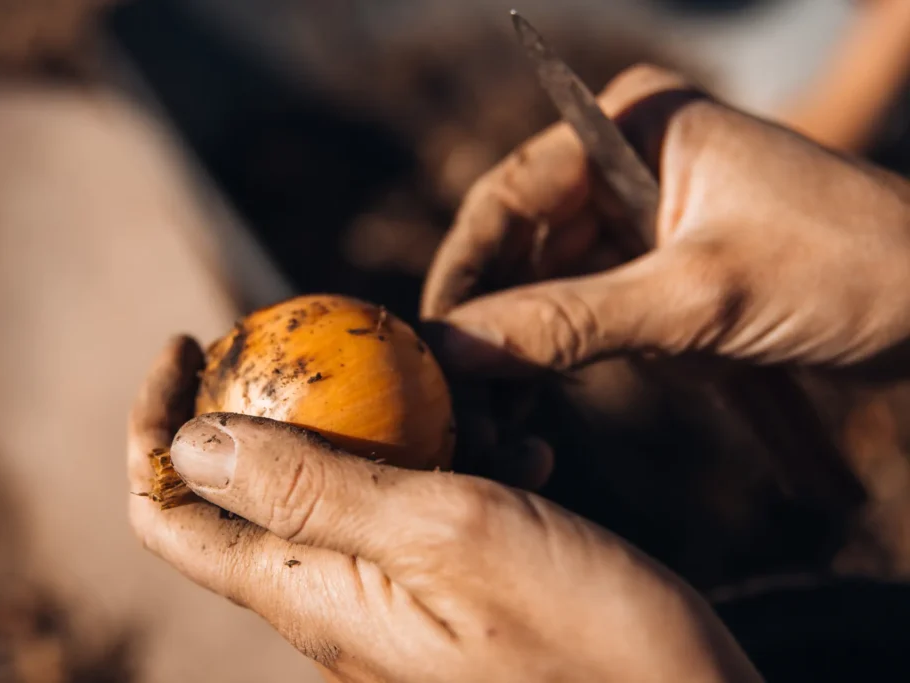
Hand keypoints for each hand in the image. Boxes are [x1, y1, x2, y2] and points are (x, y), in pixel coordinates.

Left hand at [129, 336, 761, 682]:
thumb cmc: (581, 637)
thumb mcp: (445, 535)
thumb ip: (312, 489)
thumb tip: (190, 440)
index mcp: (307, 594)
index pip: (169, 515)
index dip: (152, 425)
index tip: (190, 339)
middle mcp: (332, 604)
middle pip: (245, 491)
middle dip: (271, 402)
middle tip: (339, 339)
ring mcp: (390, 601)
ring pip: (341, 488)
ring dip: (381, 423)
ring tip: (462, 396)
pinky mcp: (447, 594)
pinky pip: (414, 508)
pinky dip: (447, 458)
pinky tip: (518, 443)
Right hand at [422, 65, 909, 377]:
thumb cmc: (850, 269)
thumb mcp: (698, 299)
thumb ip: (569, 323)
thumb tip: (455, 348)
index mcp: (628, 124)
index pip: (508, 197)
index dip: (464, 272)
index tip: (430, 342)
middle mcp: (623, 163)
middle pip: (520, 247)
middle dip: (491, 322)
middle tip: (458, 394)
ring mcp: (640, 219)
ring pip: (546, 287)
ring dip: (523, 350)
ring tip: (496, 415)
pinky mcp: (658, 271)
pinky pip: (586, 314)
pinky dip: (565, 359)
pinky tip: (539, 405)